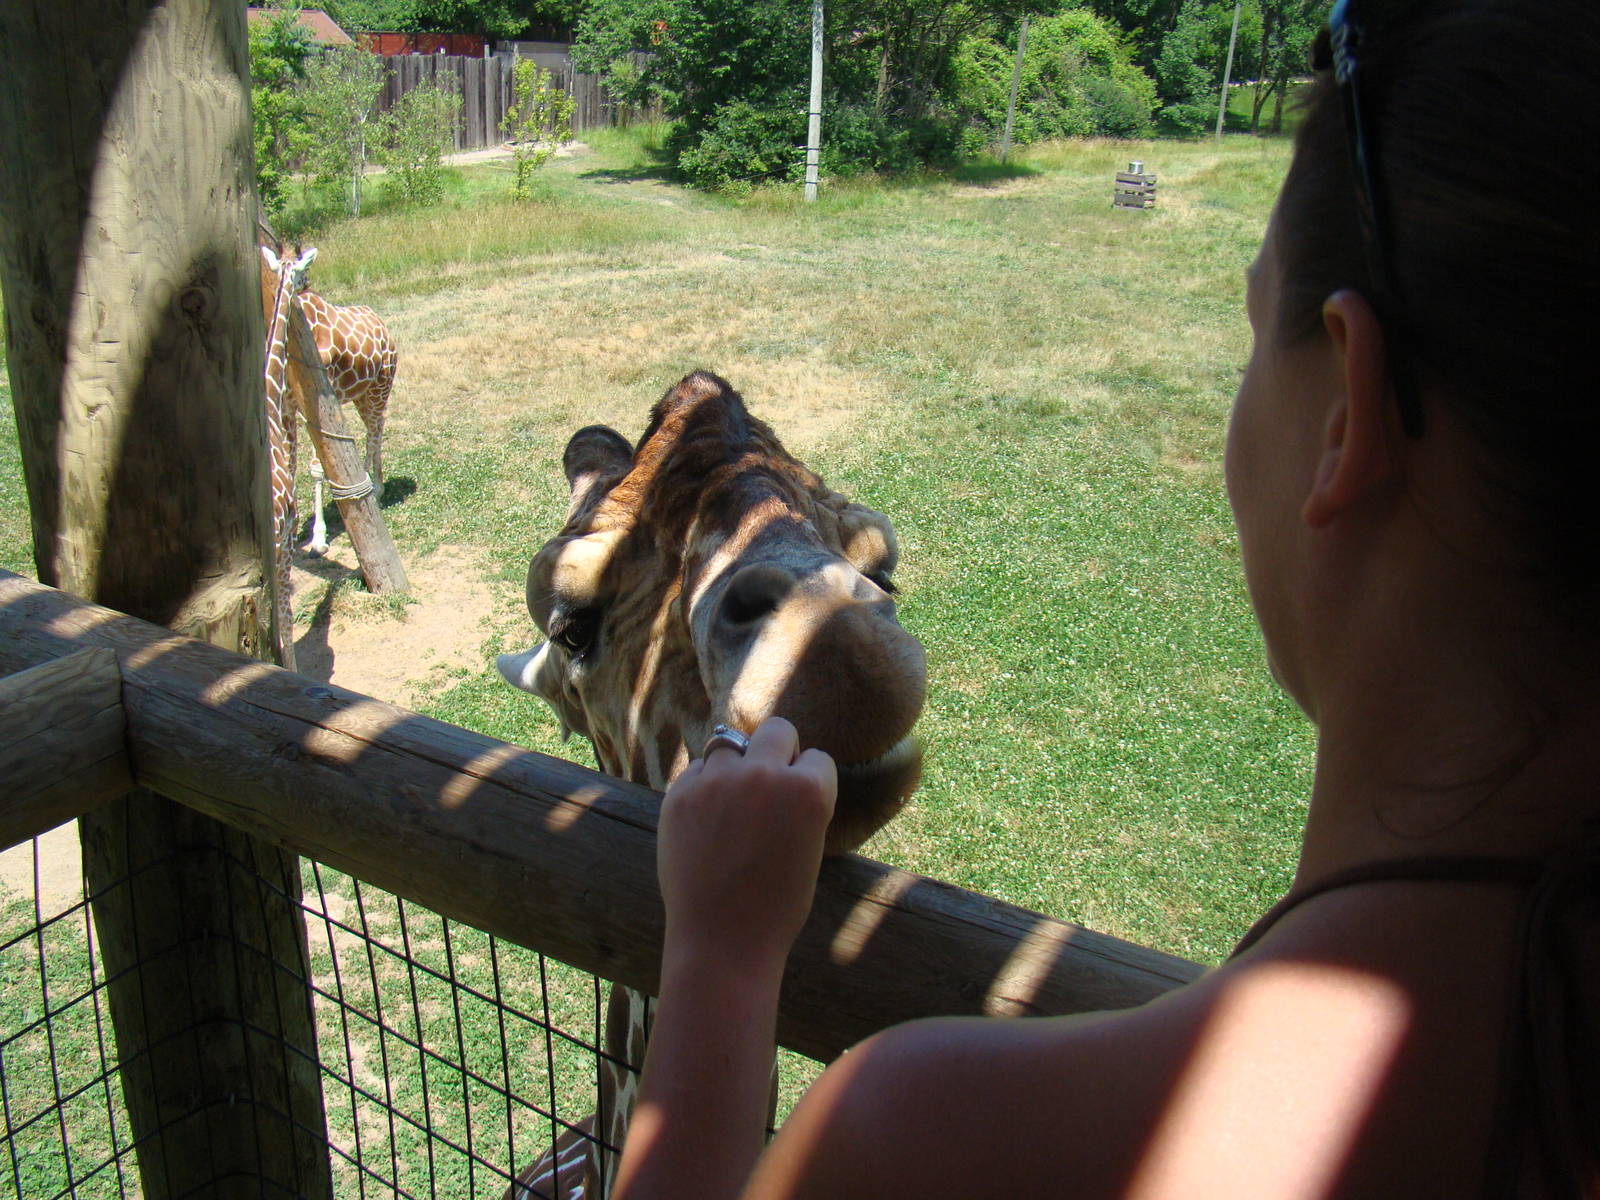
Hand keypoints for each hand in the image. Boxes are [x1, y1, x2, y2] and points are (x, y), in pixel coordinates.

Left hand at [657, 716, 837, 969]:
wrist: (722, 941)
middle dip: (778, 753)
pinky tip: (706, 820)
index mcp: (809, 791)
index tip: (798, 806)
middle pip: (778, 730)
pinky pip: (698, 770)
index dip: (810, 782)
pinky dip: (703, 786)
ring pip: (731, 744)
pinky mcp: (680, 793)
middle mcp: (766, 775)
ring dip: (736, 766)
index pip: (817, 758)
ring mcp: (718, 781)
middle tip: (769, 786)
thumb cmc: (776, 906)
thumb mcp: (809, 847)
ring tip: (732, 803)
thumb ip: (798, 802)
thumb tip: (784, 769)